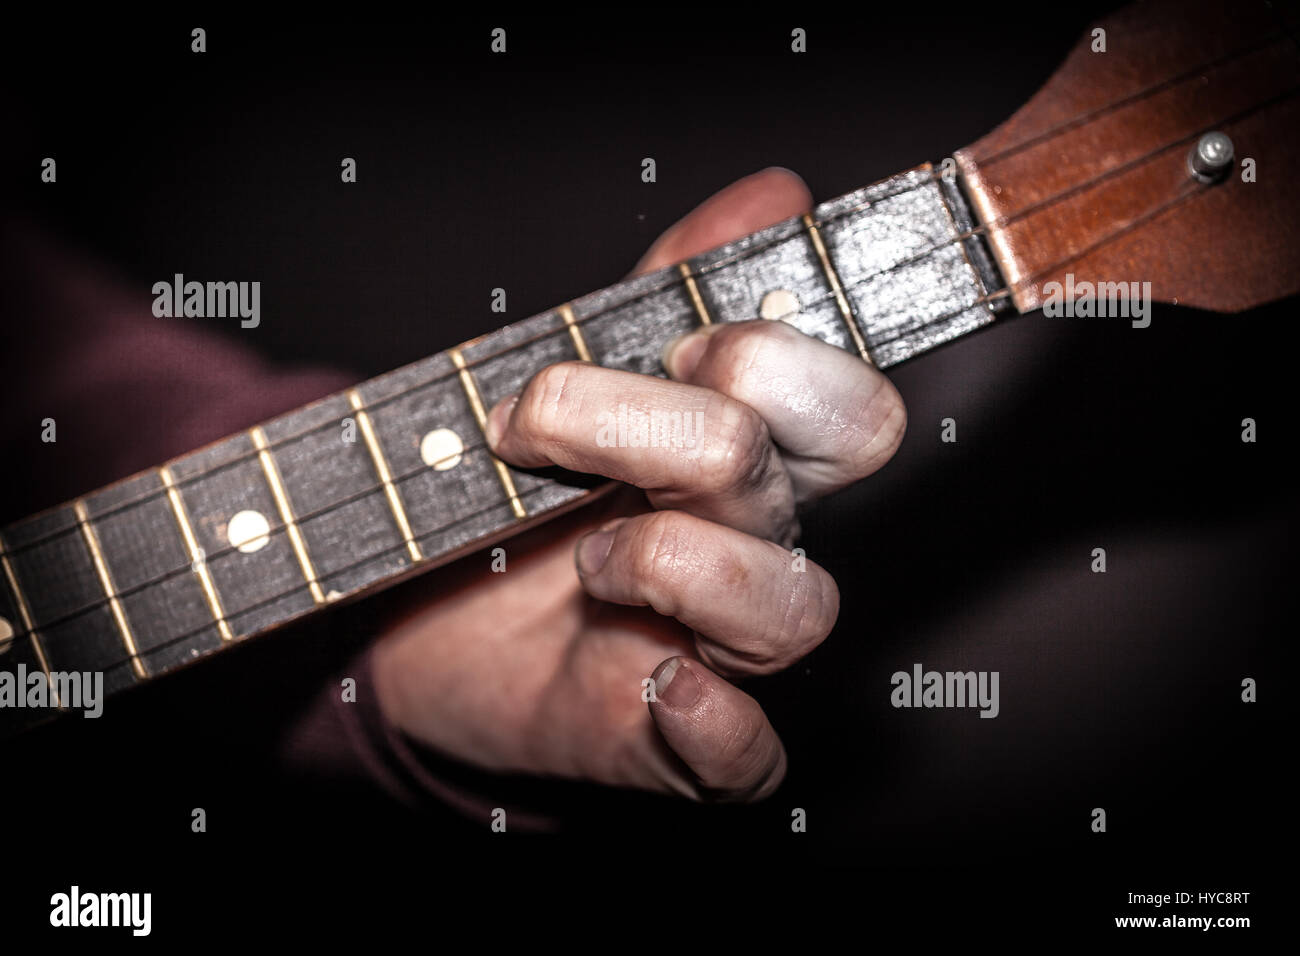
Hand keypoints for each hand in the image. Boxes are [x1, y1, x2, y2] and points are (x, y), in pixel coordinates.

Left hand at [371, 168, 905, 800]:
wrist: (411, 628)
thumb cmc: (508, 497)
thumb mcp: (577, 375)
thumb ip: (668, 286)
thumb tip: (774, 195)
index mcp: (747, 454)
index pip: (846, 399)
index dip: (768, 357)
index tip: (659, 347)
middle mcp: (754, 543)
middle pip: (806, 470)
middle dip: (679, 422)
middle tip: (553, 430)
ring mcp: (721, 646)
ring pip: (793, 607)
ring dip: (669, 559)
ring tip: (580, 559)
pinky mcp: (673, 741)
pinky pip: (748, 756)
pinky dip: (714, 724)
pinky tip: (653, 685)